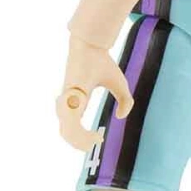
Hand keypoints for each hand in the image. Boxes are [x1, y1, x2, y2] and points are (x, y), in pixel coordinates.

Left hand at [56, 35, 133, 151]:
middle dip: (79, 143)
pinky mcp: (69, 98)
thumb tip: (120, 117)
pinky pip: (69, 121)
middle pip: (65, 132)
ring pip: (65, 130)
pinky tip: (92, 134)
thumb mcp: (119, 84)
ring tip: (94, 141)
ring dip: (79, 141)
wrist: (91, 46)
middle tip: (94, 144)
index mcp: (77, 101)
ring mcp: (68, 101)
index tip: (97, 138)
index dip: (81, 137)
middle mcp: (70, 103)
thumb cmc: (102, 63)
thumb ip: (125, 101)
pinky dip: (78, 133)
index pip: (70, 126)